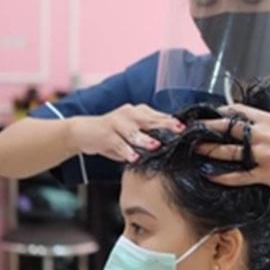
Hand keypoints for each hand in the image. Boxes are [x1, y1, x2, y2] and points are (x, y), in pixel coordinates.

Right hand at [68, 104, 182, 161]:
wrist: (83, 131)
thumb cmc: (113, 134)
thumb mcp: (133, 132)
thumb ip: (149, 135)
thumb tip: (171, 144)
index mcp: (139, 112)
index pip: (159, 116)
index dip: (172, 122)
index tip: (185, 128)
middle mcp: (129, 114)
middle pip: (150, 119)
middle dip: (165, 125)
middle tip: (178, 130)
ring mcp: (117, 123)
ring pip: (133, 130)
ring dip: (144, 138)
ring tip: (154, 145)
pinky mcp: (106, 134)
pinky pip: (118, 143)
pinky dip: (126, 151)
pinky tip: (133, 157)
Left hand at [197, 104, 269, 199]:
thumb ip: (266, 120)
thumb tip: (245, 114)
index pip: (238, 111)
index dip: (219, 112)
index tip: (204, 115)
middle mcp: (266, 134)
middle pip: (229, 128)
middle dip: (207, 128)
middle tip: (190, 129)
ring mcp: (265, 155)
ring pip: (230, 151)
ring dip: (209, 150)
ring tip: (194, 149)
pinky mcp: (266, 174)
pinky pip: (239, 175)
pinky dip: (223, 175)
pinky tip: (209, 174)